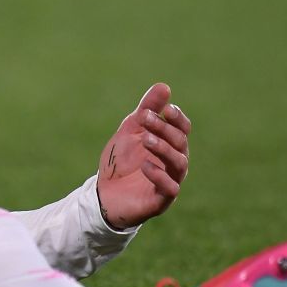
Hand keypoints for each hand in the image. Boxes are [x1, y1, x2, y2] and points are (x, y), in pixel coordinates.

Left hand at [95, 83, 191, 229]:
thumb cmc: (120, 160)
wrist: (103, 193)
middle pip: (181, 143)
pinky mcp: (161, 200)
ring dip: (164, 148)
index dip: (177, 118)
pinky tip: (145, 165)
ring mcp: (170, 181)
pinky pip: (170, 188)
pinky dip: (159, 175)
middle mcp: (174, 163)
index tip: (165, 108)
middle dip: (164, 129)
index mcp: (169, 145)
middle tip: (145, 119)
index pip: (183, 129)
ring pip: (179, 163)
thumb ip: (147, 109)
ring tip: (146, 140)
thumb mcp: (131, 130)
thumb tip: (164, 86)